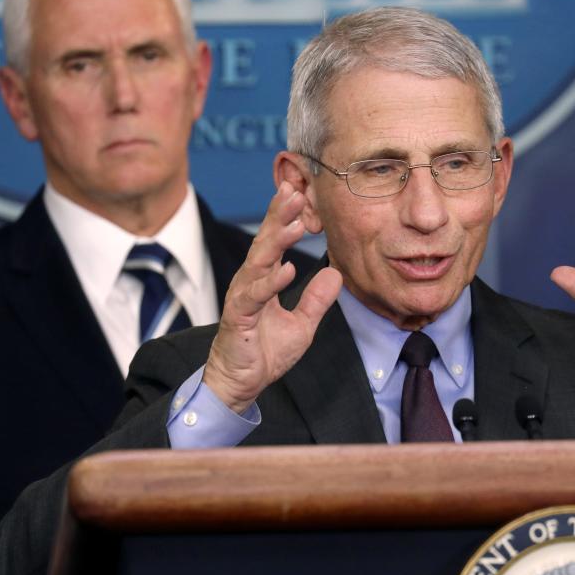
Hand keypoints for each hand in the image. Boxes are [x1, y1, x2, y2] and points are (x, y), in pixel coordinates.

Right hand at [204, 181, 341, 412]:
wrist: (240, 383)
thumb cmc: (265, 353)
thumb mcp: (302, 325)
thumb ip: (316, 299)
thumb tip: (335, 272)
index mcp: (263, 280)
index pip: (274, 242)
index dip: (284, 217)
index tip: (298, 191)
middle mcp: (250, 282)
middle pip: (265, 242)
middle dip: (280, 216)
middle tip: (295, 190)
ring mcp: (242, 298)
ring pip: (259, 262)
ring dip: (277, 241)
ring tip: (296, 223)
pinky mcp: (239, 318)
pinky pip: (255, 296)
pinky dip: (271, 282)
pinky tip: (287, 268)